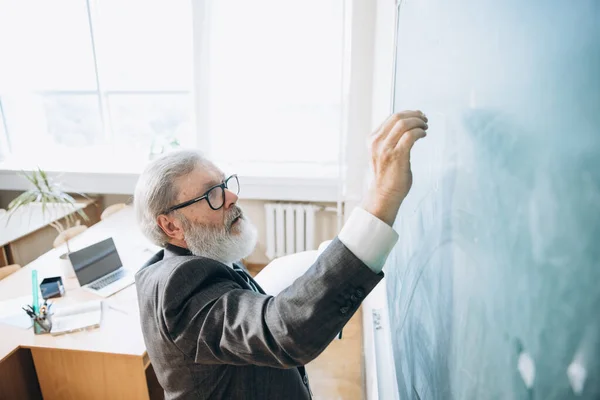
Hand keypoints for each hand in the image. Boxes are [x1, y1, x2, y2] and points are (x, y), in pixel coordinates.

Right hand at [362, 111, 427, 225]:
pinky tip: (423, 134)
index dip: (407, 114)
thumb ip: (388, 140)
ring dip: (418, 122)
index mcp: (372, 140)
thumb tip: (405, 127)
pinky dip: (419, 132)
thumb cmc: (386, 175)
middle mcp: (376, 142)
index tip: (417, 116)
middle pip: (397, 117)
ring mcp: (386, 149)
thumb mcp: (381, 153)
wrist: (384, 195)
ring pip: (404, 124)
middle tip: (424, 119)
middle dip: (414, 115)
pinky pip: (410, 136)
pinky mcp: (397, 155)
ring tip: (425, 126)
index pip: (391, 118)